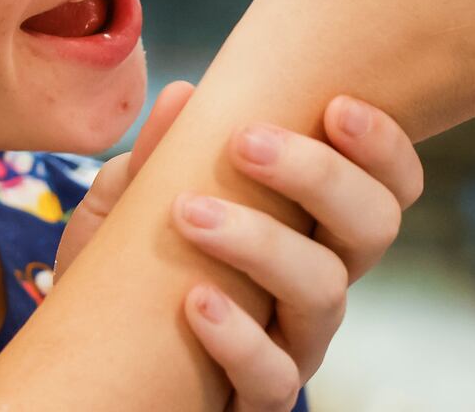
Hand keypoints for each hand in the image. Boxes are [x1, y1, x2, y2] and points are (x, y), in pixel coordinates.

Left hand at [55, 81, 422, 411]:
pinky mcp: (257, 397)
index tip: (335, 106)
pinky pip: (273, 376)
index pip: (385, 183)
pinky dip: (237, 337)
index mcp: (309, 225)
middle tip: (248, 142)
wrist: (88, 357)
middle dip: (322, 175)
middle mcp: (317, 281)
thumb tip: (185, 93)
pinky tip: (194, 303)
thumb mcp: (129, 201)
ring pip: (325, 292)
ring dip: (261, 242)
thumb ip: (157, 152)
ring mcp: (294, 343)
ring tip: (190, 213)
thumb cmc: (124, 266)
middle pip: (375, 226)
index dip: (383, 145)